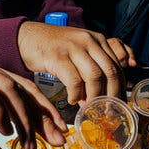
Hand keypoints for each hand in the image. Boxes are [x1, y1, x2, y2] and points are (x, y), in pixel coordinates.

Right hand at [17, 22, 135, 103]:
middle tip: (106, 110)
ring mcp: (73, 47)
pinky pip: (74, 80)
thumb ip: (95, 64)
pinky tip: (72, 100)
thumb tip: (108, 92)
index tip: (117, 101)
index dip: (121, 85)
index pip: (118, 64)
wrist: (28, 38)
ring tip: (88, 106)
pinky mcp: (58, 56)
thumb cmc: (55, 49)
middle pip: (110, 71)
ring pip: (94, 76)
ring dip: (93, 96)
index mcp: (97, 40)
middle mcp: (88, 41)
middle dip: (111, 94)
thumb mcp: (80, 50)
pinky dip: (75, 94)